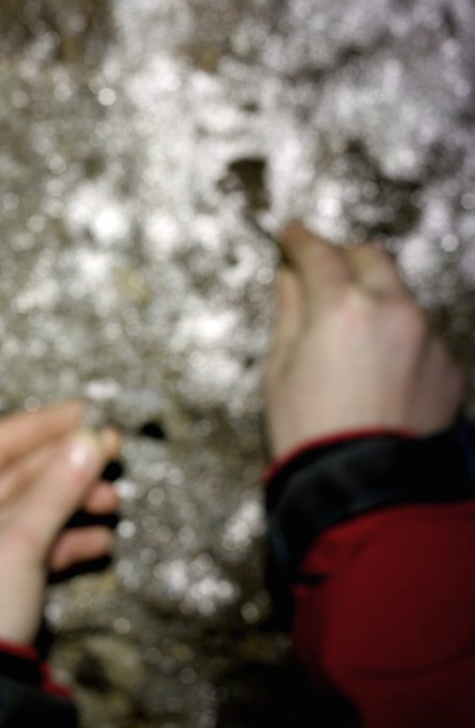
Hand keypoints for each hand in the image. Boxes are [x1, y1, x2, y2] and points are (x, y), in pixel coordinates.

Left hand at [0, 400, 120, 644]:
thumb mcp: (22, 541)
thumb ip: (58, 490)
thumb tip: (92, 440)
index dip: (44, 426)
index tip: (84, 412)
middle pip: (21, 475)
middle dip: (69, 467)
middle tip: (112, 454)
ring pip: (34, 509)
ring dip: (76, 503)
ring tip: (115, 502)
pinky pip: (38, 545)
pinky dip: (68, 541)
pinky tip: (102, 541)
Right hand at [265, 223, 463, 460]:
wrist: (365, 491)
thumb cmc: (309, 434)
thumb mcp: (279, 368)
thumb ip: (289, 312)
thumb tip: (291, 278)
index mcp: (341, 306)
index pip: (318, 253)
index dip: (300, 240)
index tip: (290, 236)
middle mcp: (393, 311)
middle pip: (370, 257)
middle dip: (344, 260)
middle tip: (322, 276)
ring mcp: (427, 339)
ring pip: (400, 297)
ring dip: (375, 301)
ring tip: (350, 339)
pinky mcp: (448, 370)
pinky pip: (421, 338)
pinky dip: (399, 342)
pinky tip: (378, 375)